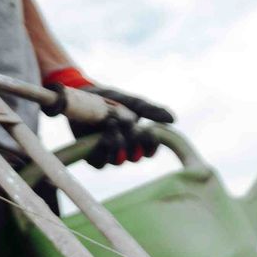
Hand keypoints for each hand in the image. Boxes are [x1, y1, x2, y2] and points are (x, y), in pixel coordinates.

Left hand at [43, 67, 175, 166]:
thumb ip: (150, 110)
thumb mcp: (132, 102)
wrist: (84, 94)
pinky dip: (101, 152)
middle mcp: (125, 150)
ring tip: (112, 127)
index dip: (151, 145)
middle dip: (132, 142)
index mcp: (137, 140)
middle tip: (127, 124)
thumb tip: (173, 119)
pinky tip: (100, 137)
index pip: (150, 151)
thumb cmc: (110, 99)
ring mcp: (107, 153)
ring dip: (117, 147)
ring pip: (117, 161)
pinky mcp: (90, 154)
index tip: (148, 131)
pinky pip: (99, 163)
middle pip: (135, 157)